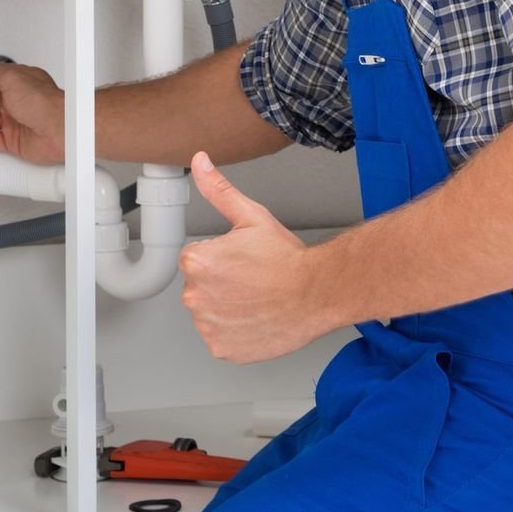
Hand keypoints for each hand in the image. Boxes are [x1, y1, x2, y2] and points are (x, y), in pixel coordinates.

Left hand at [178, 153, 327, 363]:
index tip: (244, 261)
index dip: (223, 258)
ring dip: (228, 308)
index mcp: (196, 262)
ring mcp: (208, 326)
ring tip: (257, 299)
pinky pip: (221, 338)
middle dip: (222, 283)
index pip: (197, 259)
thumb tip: (199, 162)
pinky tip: (256, 319)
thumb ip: (218, 189)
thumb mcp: (251, 216)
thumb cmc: (288, 259)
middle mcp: (195, 296)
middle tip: (253, 280)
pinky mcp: (222, 349)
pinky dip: (235, 332)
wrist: (317, 293)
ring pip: (211, 313)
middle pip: (201, 287)